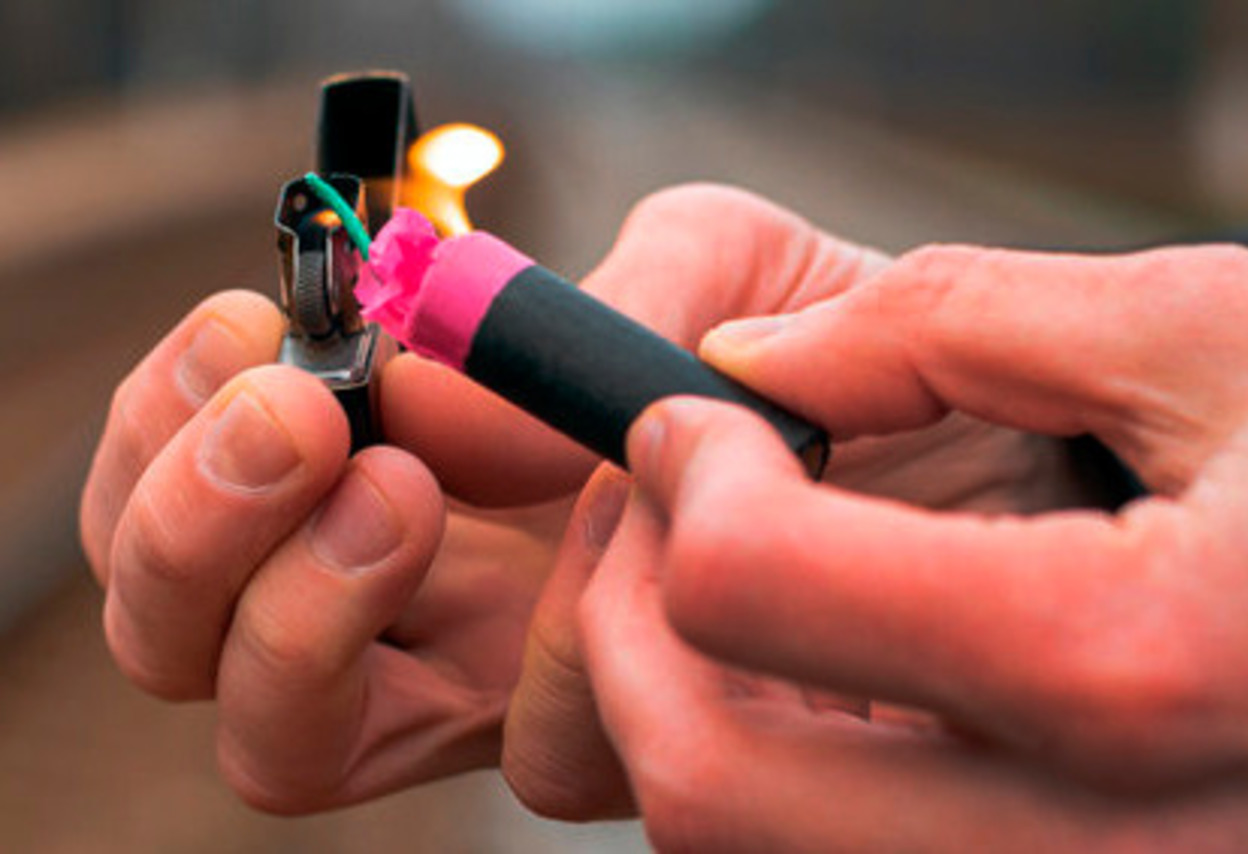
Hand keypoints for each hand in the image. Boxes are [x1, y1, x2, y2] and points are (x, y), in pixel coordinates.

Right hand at [82, 183, 896, 812]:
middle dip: (189, 530)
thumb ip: (574, 305)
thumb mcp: (714, 264)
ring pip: (286, 741)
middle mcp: (430, 599)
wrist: (1001, 446)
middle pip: (185, 634)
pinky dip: (547, 656)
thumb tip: (425, 385)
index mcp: (419, 470)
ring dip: (313, 610)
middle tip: (299, 427)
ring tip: (411, 489)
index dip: (173, 427)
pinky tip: (626, 558)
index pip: (204, 490)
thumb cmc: (834, 345)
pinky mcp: (621, 756)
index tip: (260, 336)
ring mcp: (504, 694)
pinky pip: (522, 756)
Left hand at [582, 244, 1247, 849]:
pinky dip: (767, 775)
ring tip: (731, 580)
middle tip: (668, 508)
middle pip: (702, 784)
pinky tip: (818, 677)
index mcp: (1126, 665)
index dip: (680, 473)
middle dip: (625, 627)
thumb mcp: (1210, 339)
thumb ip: (947, 324)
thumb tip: (745, 358)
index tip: (687, 412)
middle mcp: (1093, 847)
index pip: (752, 590)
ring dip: (676, 712)